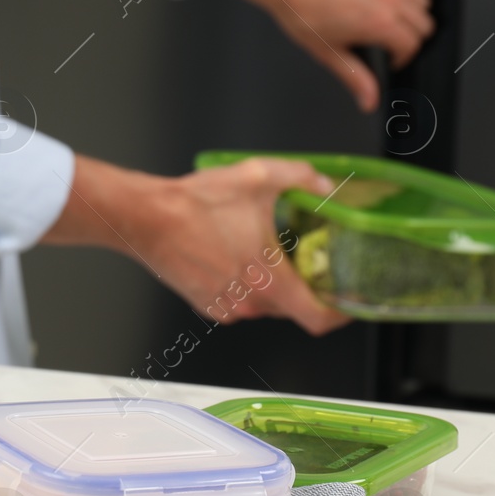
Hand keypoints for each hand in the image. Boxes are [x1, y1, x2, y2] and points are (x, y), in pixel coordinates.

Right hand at [43, 155, 349, 335]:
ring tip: (261, 250)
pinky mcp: (206, 305)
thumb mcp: (258, 176)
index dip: (341, 314)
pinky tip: (234, 254)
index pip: (318, 319)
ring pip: (265, 304)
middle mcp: (250, 302)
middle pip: (293, 307)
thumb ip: (301, 178)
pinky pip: (239, 302)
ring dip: (271, 283)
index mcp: (269, 280)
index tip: (348, 302)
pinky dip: (245, 285)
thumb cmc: (194, 205)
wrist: (146, 218)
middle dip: (303, 285)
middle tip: (304, 258)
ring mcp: (226, 307)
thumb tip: (323, 184)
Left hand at [214, 0, 433, 111]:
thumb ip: (355, 77)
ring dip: (410, 12)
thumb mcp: (328, 52)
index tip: (393, 59)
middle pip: (424, 22)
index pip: (414, 44)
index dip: (404, 57)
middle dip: (411, 37)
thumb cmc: (301, 11)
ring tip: (388, 20)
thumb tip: (369, 101)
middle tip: (392, 43)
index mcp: (380, 22)